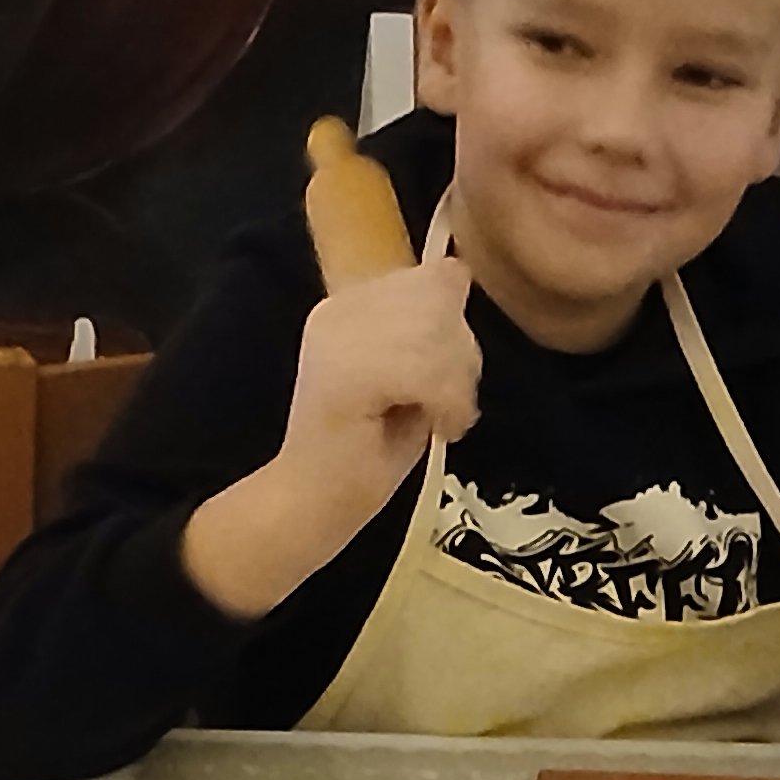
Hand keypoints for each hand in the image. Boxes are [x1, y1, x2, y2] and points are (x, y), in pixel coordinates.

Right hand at [179, 259, 481, 620]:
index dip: (457, 328)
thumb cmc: (369, 450)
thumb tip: (460, 273)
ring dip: (457, 384)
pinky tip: (441, 429)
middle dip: (463, 355)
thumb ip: (432, 325)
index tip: (447, 380)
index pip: (435, 277)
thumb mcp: (413, 373)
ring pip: (437, 330)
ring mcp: (335, 338)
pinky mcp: (344, 374)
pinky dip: (448, 403)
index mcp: (350, 302)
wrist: (316, 506)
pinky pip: (426, 368)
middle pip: (440, 297)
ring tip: (443, 420)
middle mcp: (337, 309)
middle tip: (449, 405)